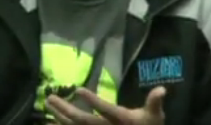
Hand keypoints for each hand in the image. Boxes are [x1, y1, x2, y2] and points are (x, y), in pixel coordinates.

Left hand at [47, 86, 165, 124]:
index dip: (94, 101)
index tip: (78, 89)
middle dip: (67, 110)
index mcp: (122, 120)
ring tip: (48, 104)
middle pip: (84, 121)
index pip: (107, 111)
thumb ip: (155, 103)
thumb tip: (162, 89)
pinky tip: (52, 120)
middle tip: (50, 98)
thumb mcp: (154, 117)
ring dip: (60, 116)